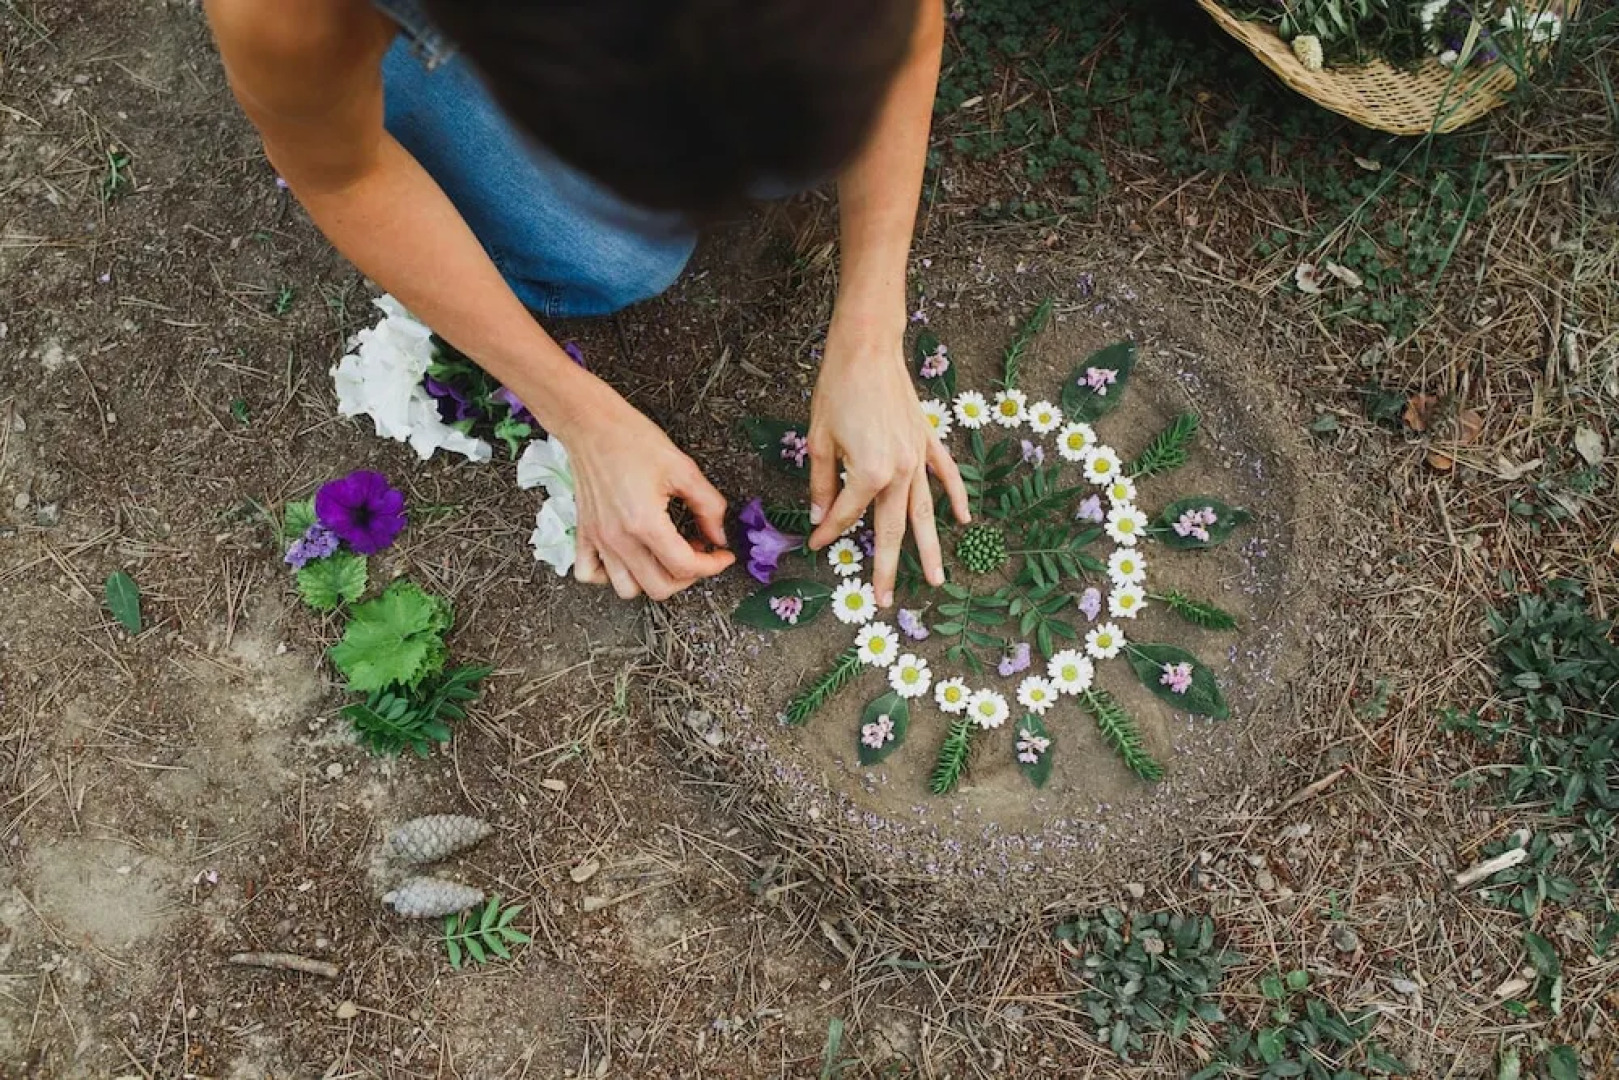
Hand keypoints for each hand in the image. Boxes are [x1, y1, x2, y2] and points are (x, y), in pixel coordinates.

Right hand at [552, 378, 733, 599]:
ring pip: (627, 589)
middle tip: (699, 554)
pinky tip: (628, 559)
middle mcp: (618, 539)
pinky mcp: (584, 533)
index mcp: (644, 522)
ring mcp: (598, 539)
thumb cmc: (633, 439)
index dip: (712, 566)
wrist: (591, 424)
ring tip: (665, 556)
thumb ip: (709, 506)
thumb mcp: (683, 468)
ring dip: (652, 580)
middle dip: (688, 577)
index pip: (684, 566)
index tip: (723, 555)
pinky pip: (590, 574)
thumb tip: (719, 536)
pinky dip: (610, 576)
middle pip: (660, 587)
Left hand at [806, 325, 969, 605]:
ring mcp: (918, 457)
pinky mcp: (927, 441)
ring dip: (929, 548)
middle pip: (891, 529)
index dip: (829, 531)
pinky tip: (964, 519)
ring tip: (935, 580)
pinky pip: (945, 475)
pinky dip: (956, 496)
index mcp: (868, 473)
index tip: (816, 544)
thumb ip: (822, 484)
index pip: (847, 515)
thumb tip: (821, 517)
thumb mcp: (819, 440)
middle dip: (886, 567)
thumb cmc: (837, 389)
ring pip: (924, 513)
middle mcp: (898, 472)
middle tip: (884, 600)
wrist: (867, 347)